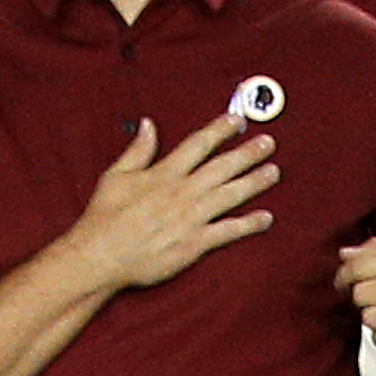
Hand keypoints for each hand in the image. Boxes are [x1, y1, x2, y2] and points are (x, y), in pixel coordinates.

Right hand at [59, 117, 281, 296]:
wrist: (101, 254)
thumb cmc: (105, 217)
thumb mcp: (116, 175)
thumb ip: (138, 149)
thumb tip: (148, 124)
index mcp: (164, 173)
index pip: (199, 144)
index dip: (221, 130)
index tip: (238, 121)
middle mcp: (182, 192)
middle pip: (222, 167)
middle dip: (247, 153)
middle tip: (269, 143)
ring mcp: (191, 217)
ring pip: (230, 195)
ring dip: (254, 182)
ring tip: (274, 172)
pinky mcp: (194, 243)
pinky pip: (227, 231)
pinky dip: (248, 224)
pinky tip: (265, 218)